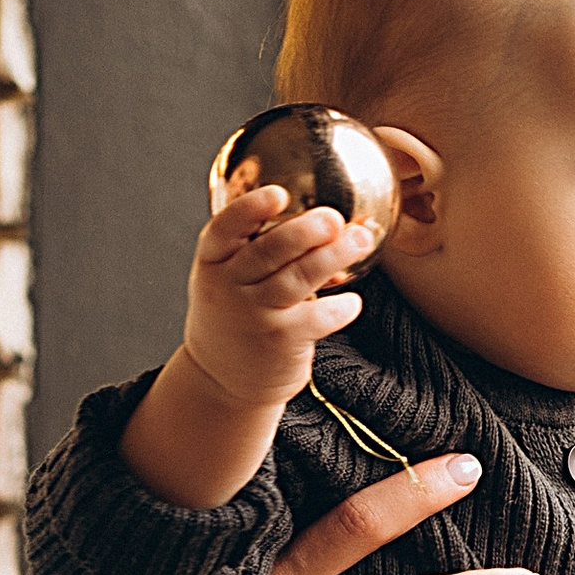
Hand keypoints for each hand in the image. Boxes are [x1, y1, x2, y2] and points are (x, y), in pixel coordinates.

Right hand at [184, 180, 380, 413]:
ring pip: (297, 279)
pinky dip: (339, 307)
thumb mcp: (229, 279)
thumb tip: (328, 221)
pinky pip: (315, 319)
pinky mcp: (279, 341)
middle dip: (305, 231)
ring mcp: (253, 315)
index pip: (225, 230)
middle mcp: (229, 287)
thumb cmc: (236, 316)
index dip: (250, 210)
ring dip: (333, 257)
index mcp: (213, 262)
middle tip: (334, 218)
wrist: (222, 380)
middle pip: (268, 251)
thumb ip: (261, 248)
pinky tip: (352, 302)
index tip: (277, 194)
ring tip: (360, 240)